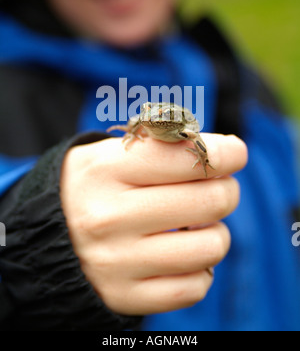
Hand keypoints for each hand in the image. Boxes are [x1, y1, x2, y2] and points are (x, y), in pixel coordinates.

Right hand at [60, 134, 247, 314]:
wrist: (49, 233)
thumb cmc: (96, 184)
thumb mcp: (114, 151)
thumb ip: (166, 145)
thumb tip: (229, 154)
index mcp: (105, 169)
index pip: (186, 157)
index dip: (225, 153)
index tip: (234, 153)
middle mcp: (108, 217)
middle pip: (210, 201)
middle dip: (225, 189)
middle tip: (216, 186)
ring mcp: (116, 262)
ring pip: (211, 247)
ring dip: (216, 231)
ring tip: (198, 222)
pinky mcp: (124, 297)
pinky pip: (195, 287)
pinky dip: (200, 267)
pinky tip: (183, 252)